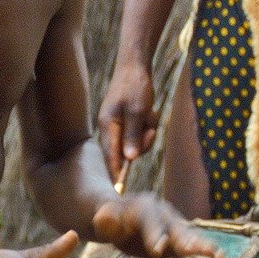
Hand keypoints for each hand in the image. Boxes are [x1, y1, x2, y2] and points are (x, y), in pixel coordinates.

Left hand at [91, 192, 219, 257]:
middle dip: (181, 238)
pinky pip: (192, 242)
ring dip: (200, 243)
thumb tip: (104, 217)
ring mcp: (172, 223)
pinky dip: (205, 249)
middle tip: (190, 250)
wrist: (119, 216)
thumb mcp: (103, 219)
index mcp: (142, 207)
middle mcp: (162, 212)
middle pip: (173, 225)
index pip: (149, 220)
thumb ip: (105, 220)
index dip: (154, 233)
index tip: (157, 250)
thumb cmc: (109, 220)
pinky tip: (219, 257)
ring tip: (215, 254)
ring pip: (187, 233)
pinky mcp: (178, 236)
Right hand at [99, 59, 157, 183]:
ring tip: (150, 114)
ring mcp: (118, 126)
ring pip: (136, 143)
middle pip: (126, 153)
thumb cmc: (135, 86)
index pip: (110, 157)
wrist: (135, 66)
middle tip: (149, 129)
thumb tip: (130, 159)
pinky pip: (139, 134)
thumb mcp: (137, 111)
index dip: (115, 174)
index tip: (118, 191)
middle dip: (141, 143)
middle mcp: (110, 129)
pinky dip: (148, 126)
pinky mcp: (127, 123)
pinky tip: (150, 112)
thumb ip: (133, 135)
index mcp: (108, 127)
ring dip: (147, 132)